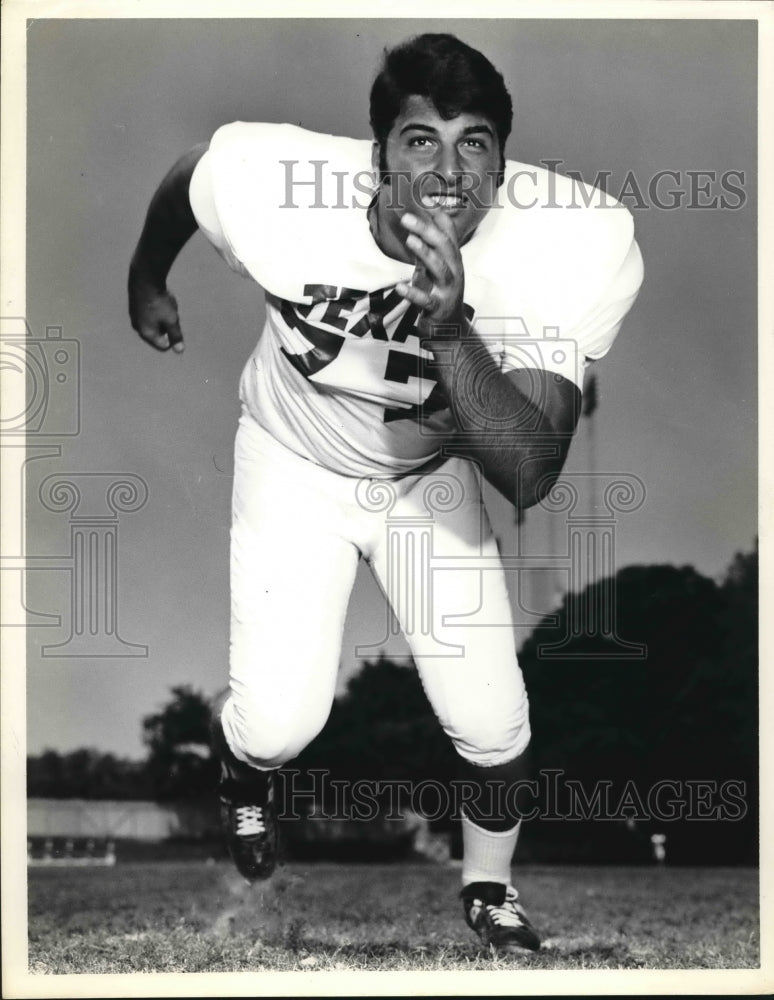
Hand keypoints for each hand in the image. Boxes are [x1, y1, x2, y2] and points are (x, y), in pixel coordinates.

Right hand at [128, 272, 184, 352]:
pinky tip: (159, 296)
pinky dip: (157, 308)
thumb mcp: (171, 319)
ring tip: (165, 303)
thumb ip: (175, 335)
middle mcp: (138, 327)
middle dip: (168, 325)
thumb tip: (179, 350)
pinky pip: (150, 313)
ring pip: (155, 322)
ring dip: (163, 316)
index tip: (175, 323)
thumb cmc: (159, 300)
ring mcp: (135, 316)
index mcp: (146, 333)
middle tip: (170, 311)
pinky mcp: (135, 306)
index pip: (163, 346)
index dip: (174, 337)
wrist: (144, 277)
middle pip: (159, 334)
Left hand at [394, 212, 465, 333]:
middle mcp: (454, 272)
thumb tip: (418, 221)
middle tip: (406, 217)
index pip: (448, 233)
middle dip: (426, 230)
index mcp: (453, 260)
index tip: (423, 197)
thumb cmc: (440, 294)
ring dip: (425, 253)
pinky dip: (413, 293)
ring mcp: (447, 291)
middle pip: (444, 246)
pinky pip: (426, 300)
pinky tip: (400, 286)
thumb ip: (428, 247)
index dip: (437, 215)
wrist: (450, 330)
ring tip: (410, 240)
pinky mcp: (438, 309)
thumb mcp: (436, 268)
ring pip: (439, 269)